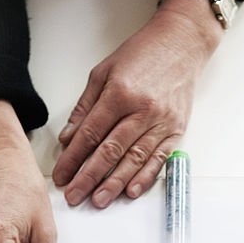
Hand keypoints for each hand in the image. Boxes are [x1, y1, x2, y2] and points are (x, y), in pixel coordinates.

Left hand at [52, 6, 213, 208]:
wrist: (182, 42)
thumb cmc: (141, 54)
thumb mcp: (103, 72)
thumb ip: (85, 107)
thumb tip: (69, 138)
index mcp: (120, 94)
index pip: (90, 134)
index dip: (73, 158)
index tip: (61, 175)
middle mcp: (142, 110)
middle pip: (110, 151)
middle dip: (89, 177)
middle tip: (74, 196)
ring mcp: (162, 122)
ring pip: (134, 160)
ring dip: (114, 184)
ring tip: (98, 201)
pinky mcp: (177, 129)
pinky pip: (159, 159)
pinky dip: (145, 178)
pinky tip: (131, 192)